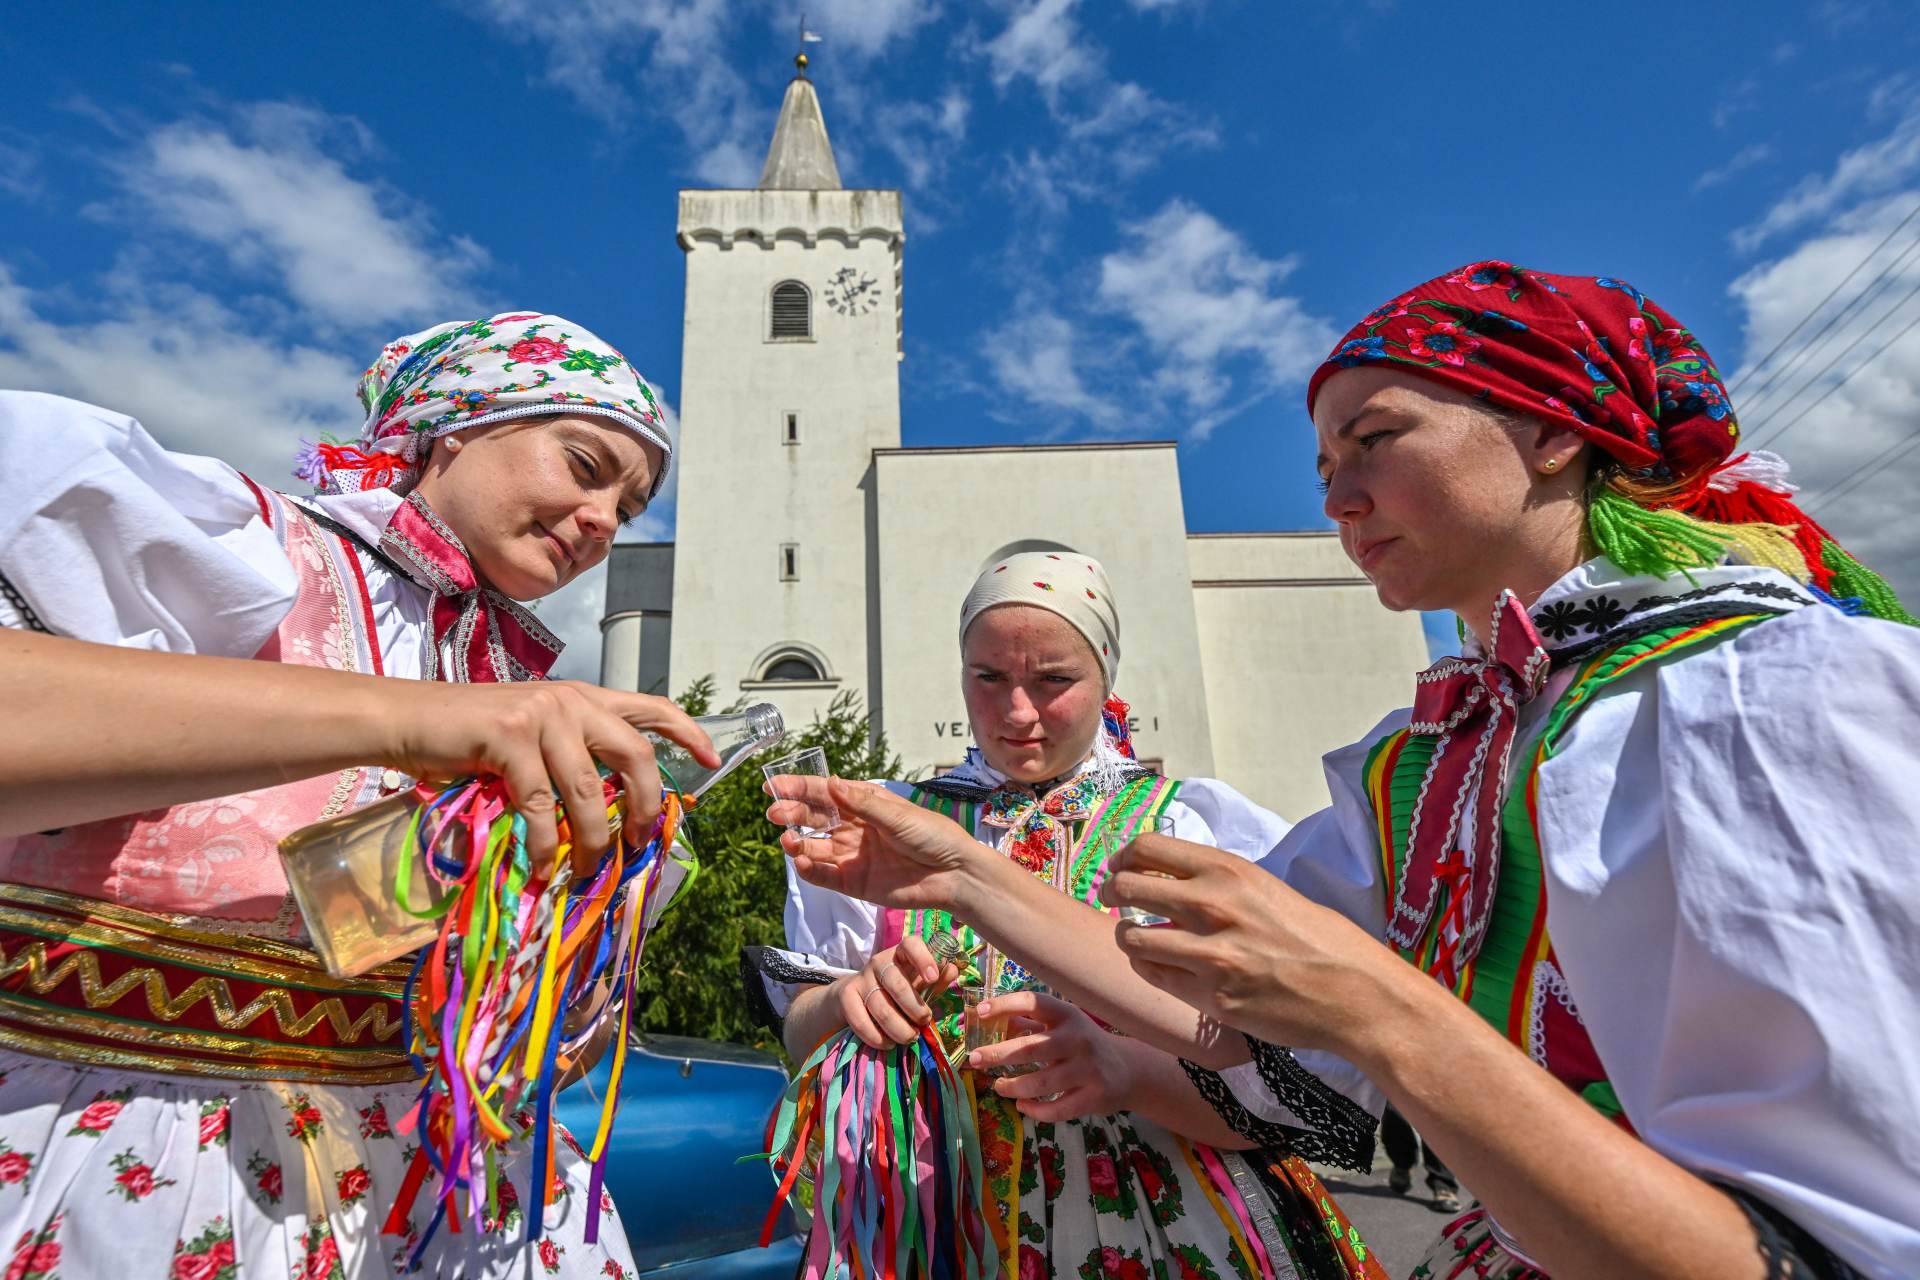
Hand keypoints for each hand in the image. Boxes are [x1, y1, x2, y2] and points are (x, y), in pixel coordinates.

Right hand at [386, 680, 718, 877]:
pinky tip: (541, 867)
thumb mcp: (532, 737)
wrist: (407, 720)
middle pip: (634, 755)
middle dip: (643, 806)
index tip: (712, 760)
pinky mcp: (509, 737)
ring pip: (588, 790)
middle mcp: (570, 701)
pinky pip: (541, 804)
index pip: (650, 708)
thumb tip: (606, 814)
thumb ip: (571, 757)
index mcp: (583, 698)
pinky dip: (544, 844)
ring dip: (592, 840)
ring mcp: (541, 716)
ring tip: (587, 871)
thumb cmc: (469, 737)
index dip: (687, 732)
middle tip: (638, 843)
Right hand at [766, 776, 981, 910]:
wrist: (954, 874)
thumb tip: (832, 783)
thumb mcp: (898, 815)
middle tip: (774, 813)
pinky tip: (802, 862)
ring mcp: (852, 855)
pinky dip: (810, 870)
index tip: (772, 786)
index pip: (825, 792)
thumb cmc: (933, 836)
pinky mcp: (854, 882)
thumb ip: (863, 803)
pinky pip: (824, 875)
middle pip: (814, 818)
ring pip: (815, 847)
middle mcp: (854, 827)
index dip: (798, 788)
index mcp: (865, 803)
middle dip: (792, 813)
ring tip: (788, 841)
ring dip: (797, 843)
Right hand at [834, 937, 960, 1049]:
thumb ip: (937, 979)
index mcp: (901, 953)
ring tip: (910, 1038)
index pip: (911, 945)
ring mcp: (861, 978)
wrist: (855, 996)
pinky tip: (888, 1044)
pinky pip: (861, 1021)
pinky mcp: (847, 997)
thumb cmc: (897, 989)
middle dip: (915, 1009)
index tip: (932, 978)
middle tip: (924, 1022)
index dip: (923, 959)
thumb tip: (953, 969)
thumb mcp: (918, 983)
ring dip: (899, 1029)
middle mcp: (879, 962)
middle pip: (897, 984)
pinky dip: (877, 1038)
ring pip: (881, 1008)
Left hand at [968, 991, 1136, 1122]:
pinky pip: (1057, 1109)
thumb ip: (1029, 1024)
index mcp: (1068, 1015)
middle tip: (973, 1060)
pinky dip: (1035, 1110)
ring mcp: (1088, 1069)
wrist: (1127, 1070)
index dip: (1006, 1005)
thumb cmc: (1083, 1044)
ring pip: (1041, 1083)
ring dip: (1013, 1087)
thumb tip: (988, 1020)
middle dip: (997, 1054)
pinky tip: (1022, 1105)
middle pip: (1031, 1047)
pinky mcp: (1094, 1096)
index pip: (1034, 1003)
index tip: (980, 1012)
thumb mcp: (1062, 1027)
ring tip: (998, 1086)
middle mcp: (1079, 1039)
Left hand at [1103, 834, 1405, 1060]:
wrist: (1356, 993)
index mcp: (1230, 871)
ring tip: (1138, 939)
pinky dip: (1151, 970)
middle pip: (1127, 888)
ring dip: (1128, 937)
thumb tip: (1175, 879)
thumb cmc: (1321, 940)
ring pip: (1130, 939)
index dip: (1123, 859)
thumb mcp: (1269, 890)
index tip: (1120, 868)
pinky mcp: (1210, 998)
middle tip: (1115, 901)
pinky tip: (1162, 966)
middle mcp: (1213, 906)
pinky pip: (1156, 977)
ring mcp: (1209, 954)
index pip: (1147, 848)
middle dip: (1113, 893)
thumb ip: (1221, 883)